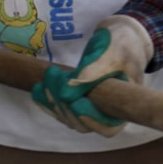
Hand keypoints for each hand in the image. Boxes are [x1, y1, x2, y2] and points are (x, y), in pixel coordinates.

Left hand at [31, 15, 151, 135]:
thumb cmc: (123, 45)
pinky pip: (60, 108)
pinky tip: (37, 88)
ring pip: (68, 117)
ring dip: (54, 99)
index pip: (107, 126)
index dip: (91, 119)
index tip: (76, 102)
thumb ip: (92, 73)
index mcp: (124, 107)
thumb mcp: (112, 55)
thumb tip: (65, 95)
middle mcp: (107, 113)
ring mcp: (90, 109)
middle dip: (65, 103)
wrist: (118, 37)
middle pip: (82, 123)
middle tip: (56, 76)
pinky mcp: (77, 101)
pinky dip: (46, 100)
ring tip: (48, 76)